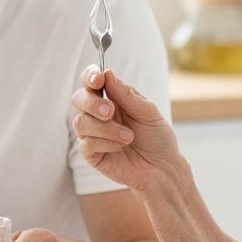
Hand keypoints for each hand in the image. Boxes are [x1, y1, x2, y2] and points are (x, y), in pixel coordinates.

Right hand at [70, 68, 178, 192]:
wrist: (162, 168)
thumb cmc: (157, 138)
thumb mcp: (148, 112)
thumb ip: (127, 95)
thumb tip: (108, 74)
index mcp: (111, 99)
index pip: (91, 82)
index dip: (90, 76)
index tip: (99, 79)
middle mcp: (98, 114)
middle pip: (78, 99)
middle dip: (92, 103)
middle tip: (110, 111)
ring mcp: (93, 134)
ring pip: (80, 122)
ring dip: (105, 128)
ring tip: (128, 137)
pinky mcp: (91, 154)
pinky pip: (86, 144)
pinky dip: (104, 143)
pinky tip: (120, 146)